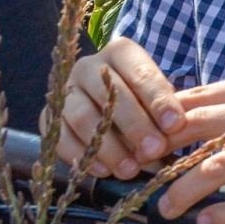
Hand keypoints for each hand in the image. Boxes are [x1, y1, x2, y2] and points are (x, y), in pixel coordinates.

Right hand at [56, 37, 186, 179]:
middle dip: (135, 125)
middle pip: (109, 95)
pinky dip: (82, 156)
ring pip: (82, 117)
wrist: (108, 103)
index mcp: (120, 52)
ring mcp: (65, 91)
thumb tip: (176, 133)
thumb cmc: (144, 99)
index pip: (140, 73)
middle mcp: (88, 66)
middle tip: (154, 150)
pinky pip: (60, 137)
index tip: (175, 124)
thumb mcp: (158, 96)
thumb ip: (166, 110)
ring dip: (108, 146)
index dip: (158, 100)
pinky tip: (103, 171)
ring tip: (130, 169)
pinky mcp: (49, 117)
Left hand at [153, 75, 224, 223]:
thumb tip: (166, 115)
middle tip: (139, 176)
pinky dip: (222, 215)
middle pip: (198, 129)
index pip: (194, 100)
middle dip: (162, 155)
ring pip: (216, 167)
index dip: (159, 123)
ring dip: (183, 191)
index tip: (136, 145)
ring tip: (164, 209)